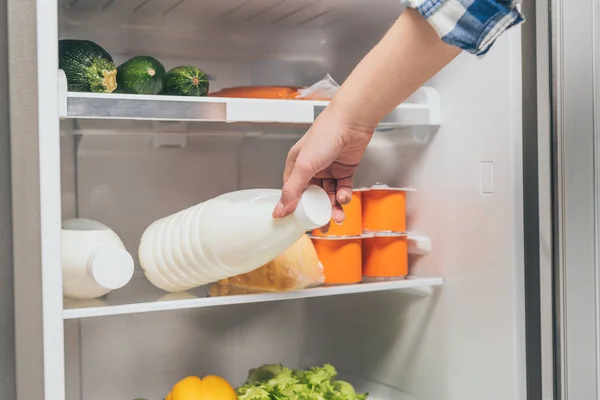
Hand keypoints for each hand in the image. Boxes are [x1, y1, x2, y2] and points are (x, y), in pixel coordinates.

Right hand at [272, 104, 373, 228]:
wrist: (351, 122)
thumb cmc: (325, 136)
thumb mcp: (304, 166)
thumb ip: (292, 190)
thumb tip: (280, 211)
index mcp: (296, 165)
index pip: (292, 192)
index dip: (295, 208)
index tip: (299, 223)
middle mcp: (312, 168)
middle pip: (313, 197)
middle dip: (318, 212)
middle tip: (323, 225)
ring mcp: (329, 170)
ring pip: (329, 195)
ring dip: (333, 207)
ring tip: (338, 216)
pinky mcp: (345, 170)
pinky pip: (343, 189)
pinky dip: (344, 196)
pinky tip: (344, 197)